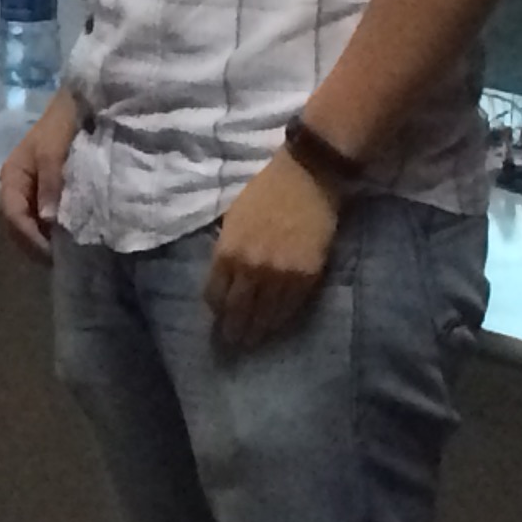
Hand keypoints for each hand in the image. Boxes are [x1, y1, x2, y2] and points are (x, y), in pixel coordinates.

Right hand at [0, 95, 79, 262]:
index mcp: (12, 176)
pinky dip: (52, 233)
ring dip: (43, 241)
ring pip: (29, 226)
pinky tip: (69, 238)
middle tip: (61, 259)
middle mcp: (17, 187)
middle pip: (17, 226)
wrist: (79, 104)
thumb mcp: (54, 149)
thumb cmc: (63, 124)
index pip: (13, 215)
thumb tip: (48, 220)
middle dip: (34, 244)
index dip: (29, 237)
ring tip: (66, 253)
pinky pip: (43, 220)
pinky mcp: (46, 193)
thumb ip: (50, 182)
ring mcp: (31, 191)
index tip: (53, 252)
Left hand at [201, 153, 342, 349]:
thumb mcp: (233, 219)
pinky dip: (281, 320)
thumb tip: (224, 276)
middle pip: (237, 310)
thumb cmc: (265, 192)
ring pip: (264, 314)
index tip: (217, 317)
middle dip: (233, 329)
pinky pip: (291, 308)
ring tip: (253, 342)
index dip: (216, 310)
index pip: (215, 294)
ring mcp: (280, 274)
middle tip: (233, 343)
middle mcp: (250, 267)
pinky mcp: (306, 276)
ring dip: (257, 330)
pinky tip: (276, 326)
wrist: (306, 178)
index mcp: (227, 251)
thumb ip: (227, 249)